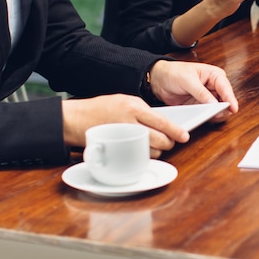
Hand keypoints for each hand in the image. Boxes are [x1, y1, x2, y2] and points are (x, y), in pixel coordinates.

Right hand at [62, 94, 189, 157]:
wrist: (74, 118)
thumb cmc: (99, 108)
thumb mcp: (124, 100)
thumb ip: (143, 111)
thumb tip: (162, 123)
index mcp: (134, 107)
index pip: (162, 121)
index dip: (176, 131)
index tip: (184, 136)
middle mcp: (130, 122)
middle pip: (160, 139)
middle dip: (168, 143)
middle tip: (169, 141)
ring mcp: (122, 137)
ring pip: (151, 150)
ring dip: (157, 150)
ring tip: (154, 145)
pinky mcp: (115, 150)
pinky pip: (137, 157)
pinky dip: (144, 156)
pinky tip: (142, 151)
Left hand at [148, 60, 238, 121]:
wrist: (159, 80)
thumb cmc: (174, 73)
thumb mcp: (188, 80)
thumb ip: (201, 92)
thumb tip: (214, 103)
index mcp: (215, 75)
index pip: (226, 88)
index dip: (230, 99)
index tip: (233, 108)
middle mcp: (214, 87)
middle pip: (225, 101)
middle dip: (223, 109)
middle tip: (217, 114)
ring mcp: (208, 98)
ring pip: (218, 109)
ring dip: (215, 114)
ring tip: (209, 116)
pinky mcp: (201, 106)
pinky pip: (209, 114)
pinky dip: (207, 117)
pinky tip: (203, 117)